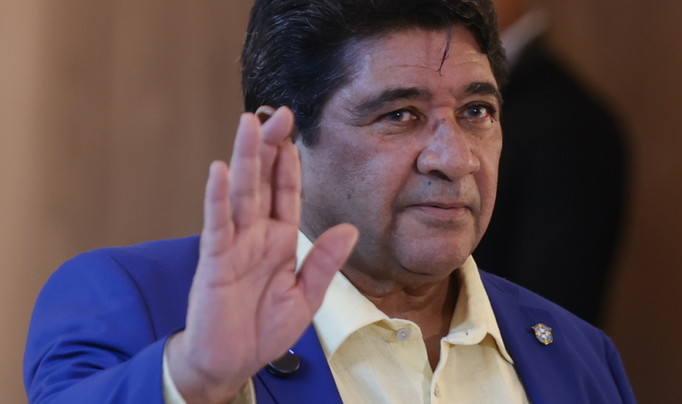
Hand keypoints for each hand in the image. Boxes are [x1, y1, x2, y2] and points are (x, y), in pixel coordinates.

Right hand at [166, 107, 357, 402]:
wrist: (232, 362)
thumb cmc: (265, 330)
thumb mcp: (307, 298)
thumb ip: (324, 263)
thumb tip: (349, 230)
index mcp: (280, 241)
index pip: (286, 193)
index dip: (290, 163)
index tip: (294, 131)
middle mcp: (256, 236)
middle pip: (263, 182)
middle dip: (270, 147)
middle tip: (277, 112)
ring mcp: (234, 245)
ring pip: (241, 194)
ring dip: (245, 159)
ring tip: (249, 124)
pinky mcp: (214, 262)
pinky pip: (216, 225)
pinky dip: (217, 199)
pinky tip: (219, 171)